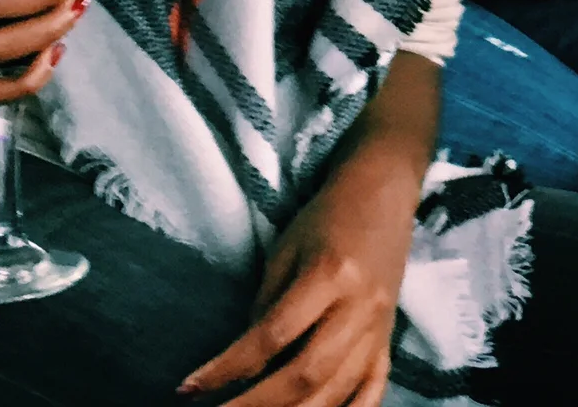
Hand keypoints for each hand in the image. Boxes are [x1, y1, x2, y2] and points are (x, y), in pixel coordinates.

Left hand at [181, 150, 415, 406]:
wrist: (383, 192)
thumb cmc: (327, 215)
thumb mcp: (286, 249)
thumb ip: (267, 305)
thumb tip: (243, 362)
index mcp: (330, 276)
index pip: (272, 336)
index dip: (228, 367)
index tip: (188, 389)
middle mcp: (359, 309)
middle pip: (306, 375)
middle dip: (254, 405)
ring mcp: (379, 329)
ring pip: (337, 392)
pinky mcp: (389, 340)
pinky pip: (372, 391)